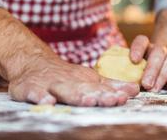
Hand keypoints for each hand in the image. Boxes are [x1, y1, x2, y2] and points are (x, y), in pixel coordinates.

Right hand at [0, 8, 138, 106]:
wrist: (31, 62)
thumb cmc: (65, 76)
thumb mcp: (88, 79)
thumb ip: (111, 86)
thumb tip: (136, 89)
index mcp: (84, 80)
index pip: (100, 88)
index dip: (112, 93)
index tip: (125, 98)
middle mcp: (69, 82)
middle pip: (85, 89)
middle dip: (99, 95)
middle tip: (112, 100)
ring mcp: (49, 84)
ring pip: (64, 91)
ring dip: (76, 95)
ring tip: (87, 101)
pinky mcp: (30, 88)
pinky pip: (35, 93)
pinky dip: (41, 97)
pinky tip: (48, 103)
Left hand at [129, 35, 166, 91]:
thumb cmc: (146, 73)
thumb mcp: (137, 70)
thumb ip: (128, 73)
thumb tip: (118, 82)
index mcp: (147, 48)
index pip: (142, 41)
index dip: (137, 48)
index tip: (133, 60)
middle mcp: (161, 51)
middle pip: (157, 53)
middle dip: (151, 69)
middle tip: (145, 84)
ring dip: (162, 76)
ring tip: (155, 89)